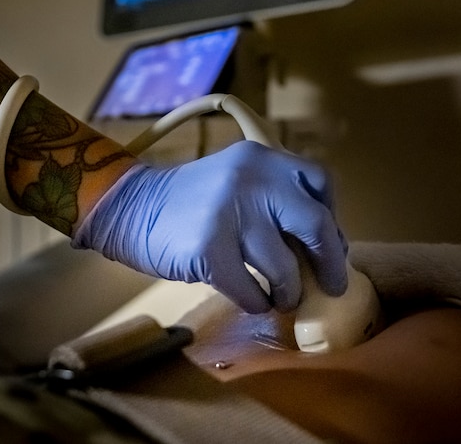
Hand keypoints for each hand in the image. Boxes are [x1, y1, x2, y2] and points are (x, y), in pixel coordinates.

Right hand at [72, 140, 348, 313]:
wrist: (128, 208)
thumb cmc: (188, 202)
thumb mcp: (234, 178)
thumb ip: (273, 197)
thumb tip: (323, 245)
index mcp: (261, 158)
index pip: (319, 182)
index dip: (332, 217)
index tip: (328, 243)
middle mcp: (251, 180)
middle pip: (315, 225)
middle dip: (330, 263)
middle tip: (332, 286)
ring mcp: (229, 214)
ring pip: (285, 268)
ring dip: (289, 291)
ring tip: (281, 297)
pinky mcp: (209, 251)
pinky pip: (251, 291)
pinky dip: (257, 303)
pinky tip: (252, 301)